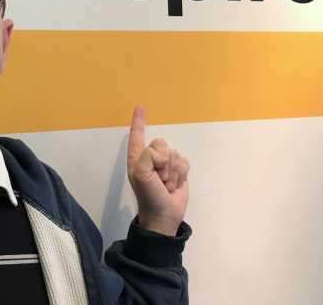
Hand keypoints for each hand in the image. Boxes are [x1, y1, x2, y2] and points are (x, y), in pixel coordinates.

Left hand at [126, 105, 189, 235]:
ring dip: (172, 172)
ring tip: (166, 185)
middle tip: (159, 179)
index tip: (140, 107)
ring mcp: (166, 164)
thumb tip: (163, 152)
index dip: (139, 121)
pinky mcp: (179, 170)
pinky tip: (175, 185)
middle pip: (162, 143)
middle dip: (163, 163)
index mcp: (138, 158)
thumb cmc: (148, 196)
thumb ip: (149, 156)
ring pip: (175, 154)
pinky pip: (184, 161)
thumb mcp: (141, 175)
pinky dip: (181, 174)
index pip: (137, 135)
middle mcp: (151, 158)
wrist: (164, 215)